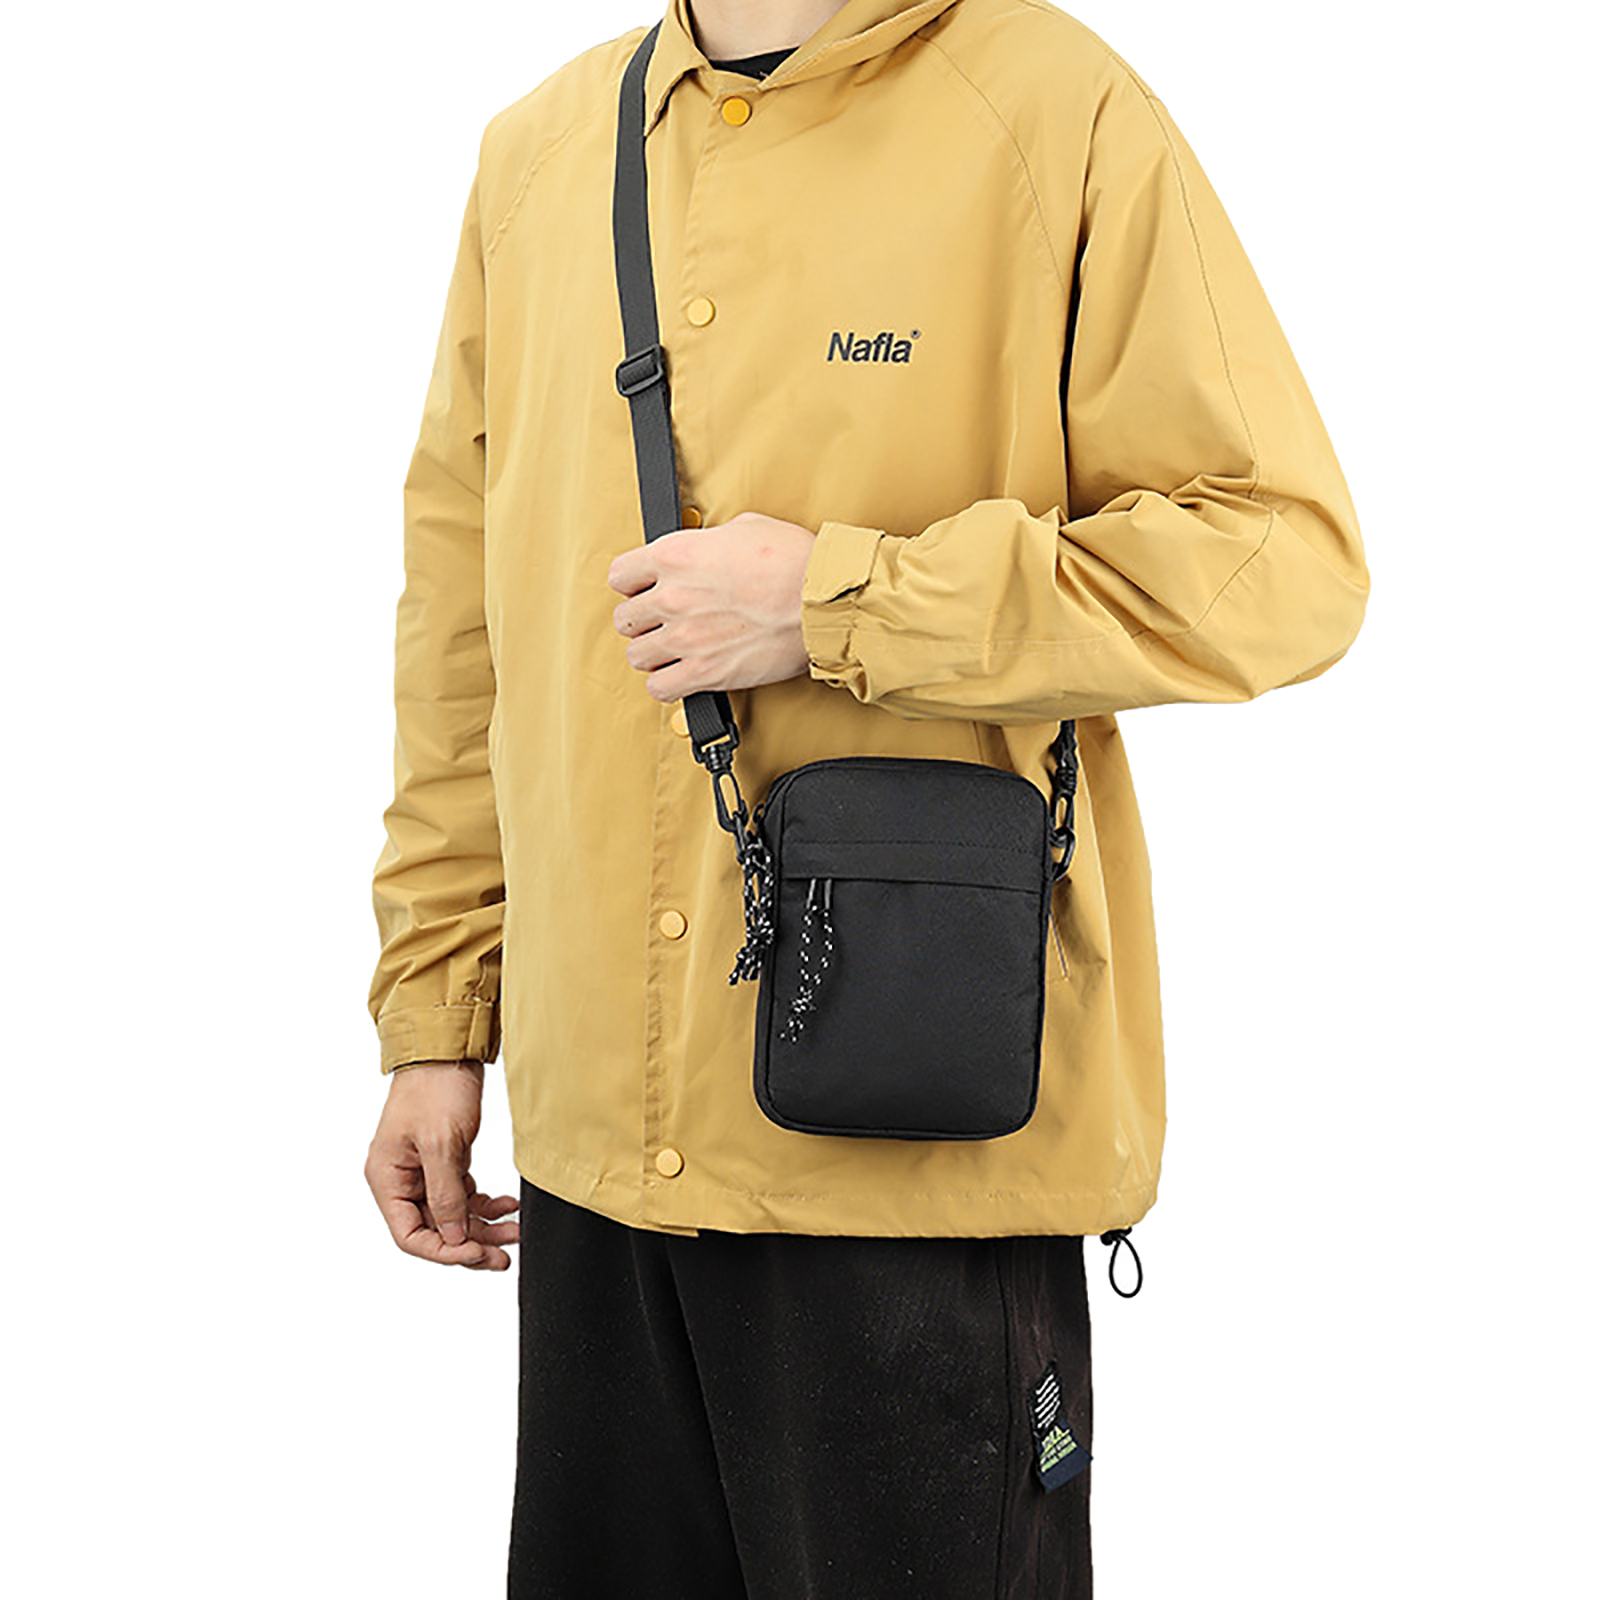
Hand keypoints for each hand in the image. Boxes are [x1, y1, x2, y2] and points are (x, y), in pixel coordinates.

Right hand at [364, 1060, 519, 1269]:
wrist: (449, 1049)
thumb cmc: (435, 1087)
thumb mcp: (441, 1143)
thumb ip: (445, 1194)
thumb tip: (454, 1237)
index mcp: (388, 1179)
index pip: (410, 1235)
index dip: (444, 1251)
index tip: (478, 1252)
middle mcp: (402, 1180)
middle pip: (435, 1230)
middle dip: (471, 1244)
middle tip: (504, 1255)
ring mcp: (424, 1172)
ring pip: (454, 1216)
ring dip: (484, 1227)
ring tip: (515, 1231)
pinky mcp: (446, 1161)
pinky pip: (464, 1196)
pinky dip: (485, 1205)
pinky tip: (507, 1205)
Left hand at [607, 510, 815, 701]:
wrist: (823, 601)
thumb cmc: (795, 563)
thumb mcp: (744, 528)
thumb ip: (708, 543)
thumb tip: (703, 551)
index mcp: (676, 555)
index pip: (619, 575)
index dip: (632, 583)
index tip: (643, 589)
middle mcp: (672, 597)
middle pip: (626, 618)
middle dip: (643, 619)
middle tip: (663, 620)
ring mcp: (685, 638)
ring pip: (636, 655)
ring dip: (653, 653)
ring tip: (673, 649)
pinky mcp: (705, 672)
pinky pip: (659, 688)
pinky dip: (667, 684)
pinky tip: (681, 674)